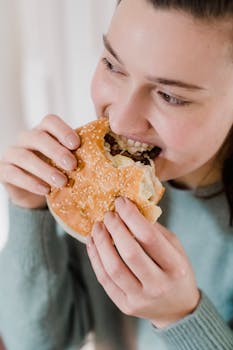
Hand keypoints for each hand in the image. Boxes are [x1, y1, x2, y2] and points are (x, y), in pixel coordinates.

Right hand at [0, 114, 79, 208]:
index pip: (50, 121)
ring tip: (62, 182)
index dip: (63, 130)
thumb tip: (105, 154)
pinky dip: (30, 182)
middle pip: (38, 137)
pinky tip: (45, 190)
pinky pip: (13, 173)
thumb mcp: (67, 161)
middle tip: (73, 165)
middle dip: (56, 151)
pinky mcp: (4, 171)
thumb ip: (80, 154)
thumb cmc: (56, 171)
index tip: (76, 144)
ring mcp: (13, 154)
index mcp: (44, 132)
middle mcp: (26, 139)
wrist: (35, 192)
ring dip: (45, 169)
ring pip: (25, 156)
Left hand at [87, 197, 199, 327]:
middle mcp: (158, 286)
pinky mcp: (126, 306)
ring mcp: (141, 299)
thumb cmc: (176, 271)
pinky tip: (93, 243)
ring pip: (112, 268)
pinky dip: (95, 258)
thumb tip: (130, 209)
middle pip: (129, 253)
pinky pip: (104, 280)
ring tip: (97, 227)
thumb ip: (155, 230)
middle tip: (108, 214)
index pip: (149, 237)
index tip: (121, 202)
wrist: (178, 309)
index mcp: (176, 267)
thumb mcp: (175, 248)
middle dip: (115, 228)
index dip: (131, 216)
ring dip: (101, 243)